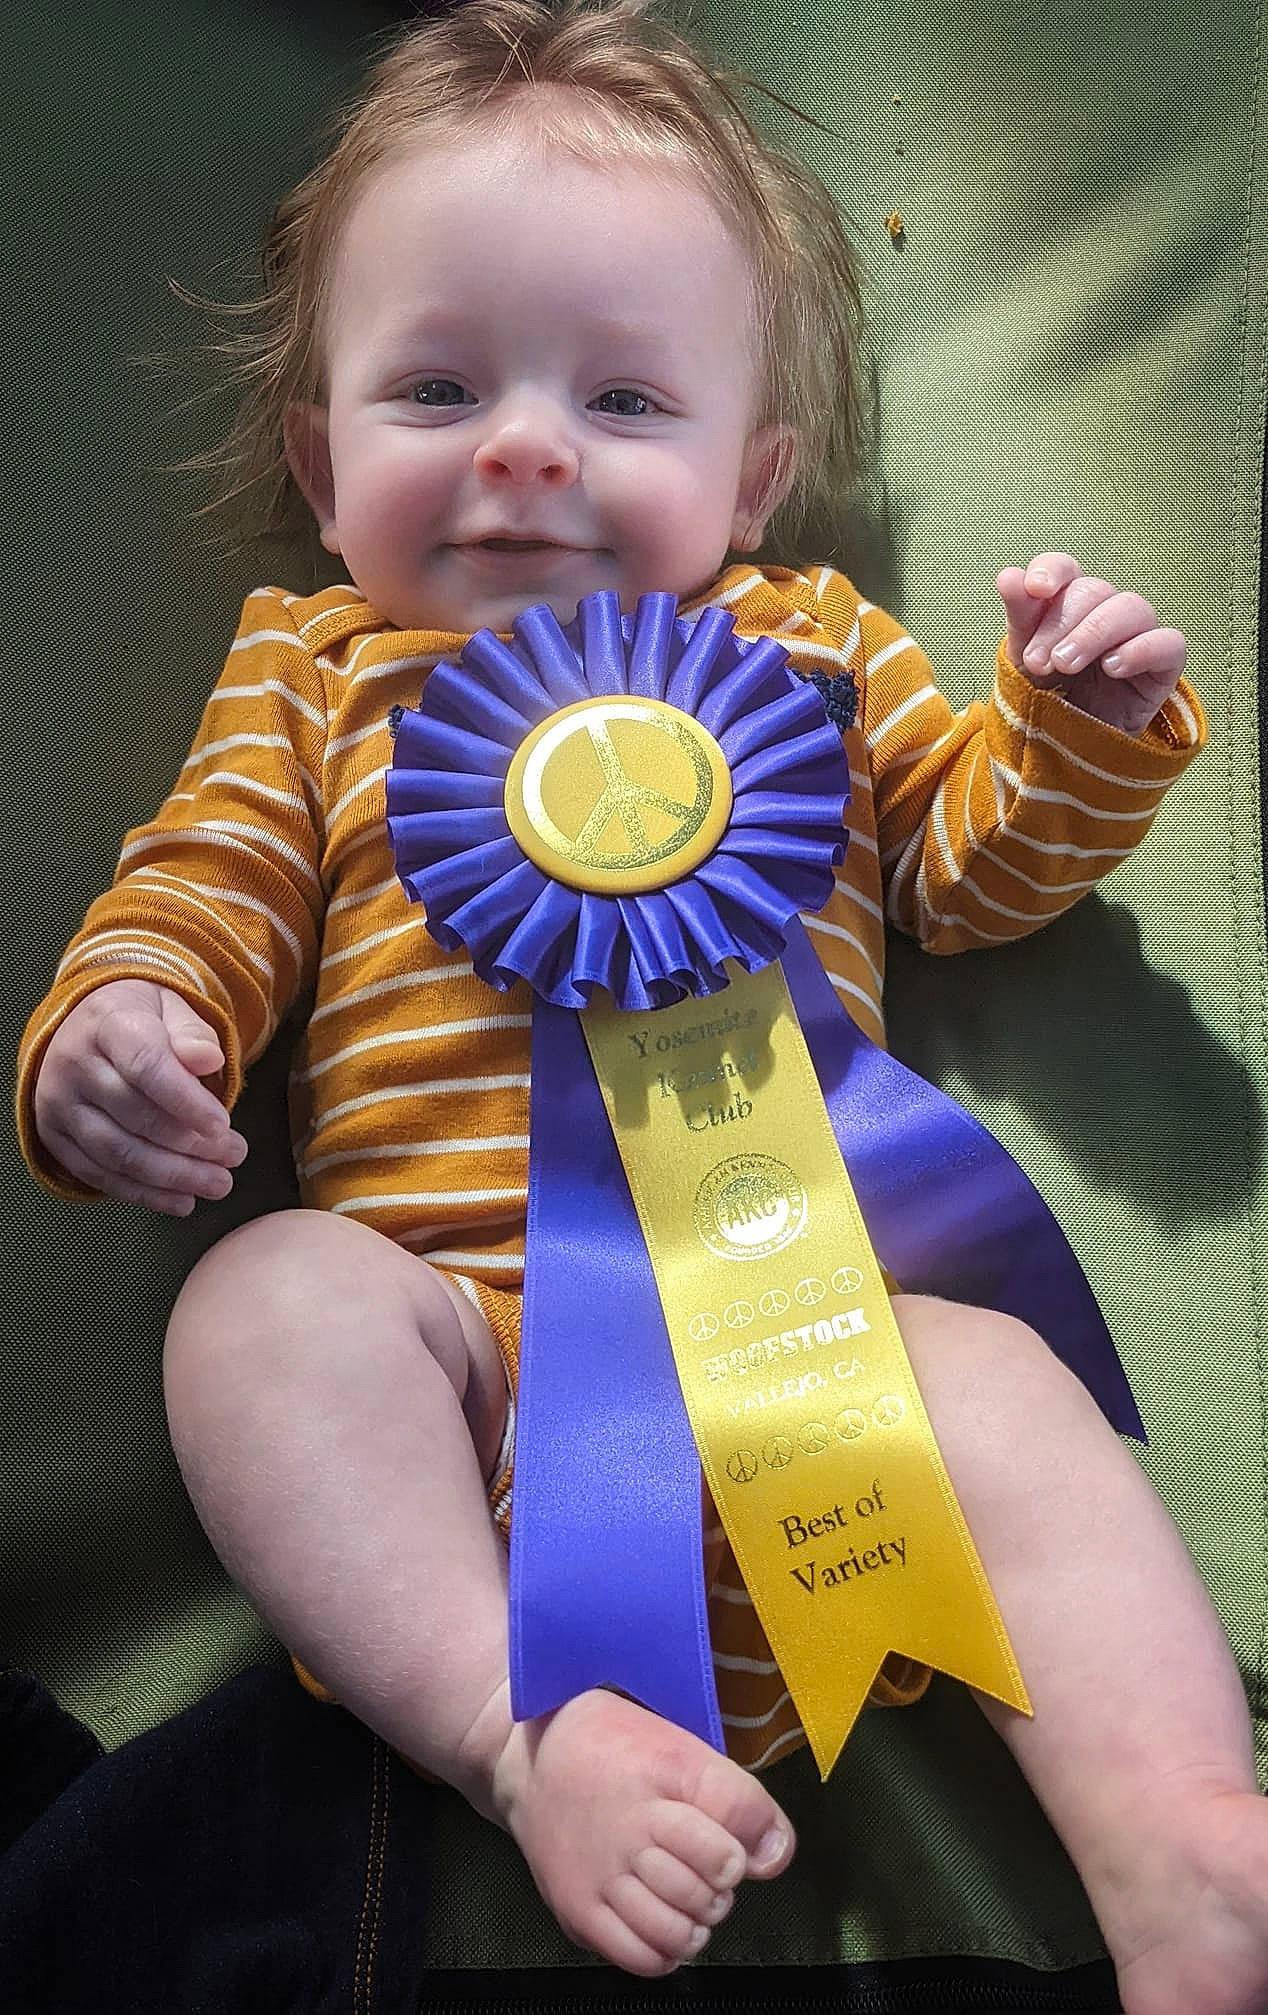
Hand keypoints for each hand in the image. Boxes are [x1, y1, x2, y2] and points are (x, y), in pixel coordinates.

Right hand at [33, 980, 247, 1215]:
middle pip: (135, 1115)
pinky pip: (97, 1173)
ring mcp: (57, 1102)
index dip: (186, 1102)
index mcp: (106, 1022)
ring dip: (171, 1176)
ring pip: (116, 1151)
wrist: (86, 1025)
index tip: (223, 1127)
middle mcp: (73, 1063)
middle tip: (235, 1156)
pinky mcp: (54, 1135)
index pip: (147, 1065)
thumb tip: (209, 1059)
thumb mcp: (172, 1009)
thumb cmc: (142, 1019)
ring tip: (217, 1184)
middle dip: (190, 1145)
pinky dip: (142, 1193)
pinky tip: (181, 1201)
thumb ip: (192, 1033)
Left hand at [997, 553, 1186, 736]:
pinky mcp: (1163, 667)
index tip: (1036, 588)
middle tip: (1039, 662)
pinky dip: (1141, 649)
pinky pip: (1169, 643)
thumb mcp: (1023, 660)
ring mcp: (1138, 637)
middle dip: (1061, 624)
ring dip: (1094, 633)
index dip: (1052, 569)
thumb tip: (1009, 576)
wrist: (1068, 753)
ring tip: (1066, 665)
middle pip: (1094, 590)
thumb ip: (1020, 617)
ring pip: (1132, 608)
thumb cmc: (1047, 701)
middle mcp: (1106, 613)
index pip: (1066, 569)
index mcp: (1068, 605)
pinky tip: (1112, 668)